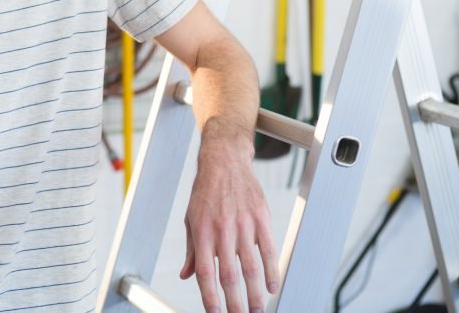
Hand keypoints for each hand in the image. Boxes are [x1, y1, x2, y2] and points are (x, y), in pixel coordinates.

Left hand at [181, 130, 278, 312]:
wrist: (224, 161)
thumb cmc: (205, 192)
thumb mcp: (191, 219)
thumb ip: (192, 250)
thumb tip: (187, 275)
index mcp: (203, 232)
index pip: (206, 272)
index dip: (210, 296)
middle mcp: (223, 230)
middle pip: (230, 275)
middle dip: (235, 302)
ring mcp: (244, 224)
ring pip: (251, 266)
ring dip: (255, 293)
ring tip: (256, 310)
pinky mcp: (261, 218)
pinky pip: (268, 249)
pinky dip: (271, 270)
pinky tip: (271, 286)